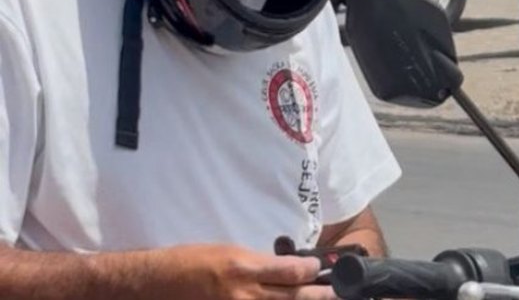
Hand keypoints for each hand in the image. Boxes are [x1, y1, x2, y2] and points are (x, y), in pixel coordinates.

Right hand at [156, 244, 334, 299]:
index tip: (321, 268)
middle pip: (294, 297)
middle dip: (320, 295)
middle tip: (337, 293)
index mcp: (243, 268)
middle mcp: (243, 295)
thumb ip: (259, 264)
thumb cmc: (188, 263)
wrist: (151, 285)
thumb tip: (289, 270)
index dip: (313, 271)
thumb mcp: (226, 252)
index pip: (292, 271)